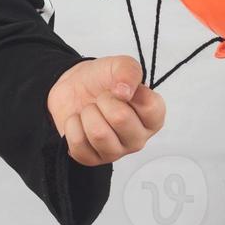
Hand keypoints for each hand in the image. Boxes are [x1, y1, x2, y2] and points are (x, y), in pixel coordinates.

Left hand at [47, 55, 165, 166]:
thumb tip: (125, 91)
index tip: (121, 88)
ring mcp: (116, 152)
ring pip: (98, 134)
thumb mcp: (119, 64)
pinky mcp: (92, 159)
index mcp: (152, 117)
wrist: (73, 88)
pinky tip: (79, 121)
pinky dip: (73, 126)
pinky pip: (79, 145)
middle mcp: (137, 138)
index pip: (151, 109)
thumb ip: (129, 71)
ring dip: (87, 113)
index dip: (130, 93)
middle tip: (102, 98)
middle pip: (120, 119)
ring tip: (90, 110)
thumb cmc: (102, 80)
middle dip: (103, 100)